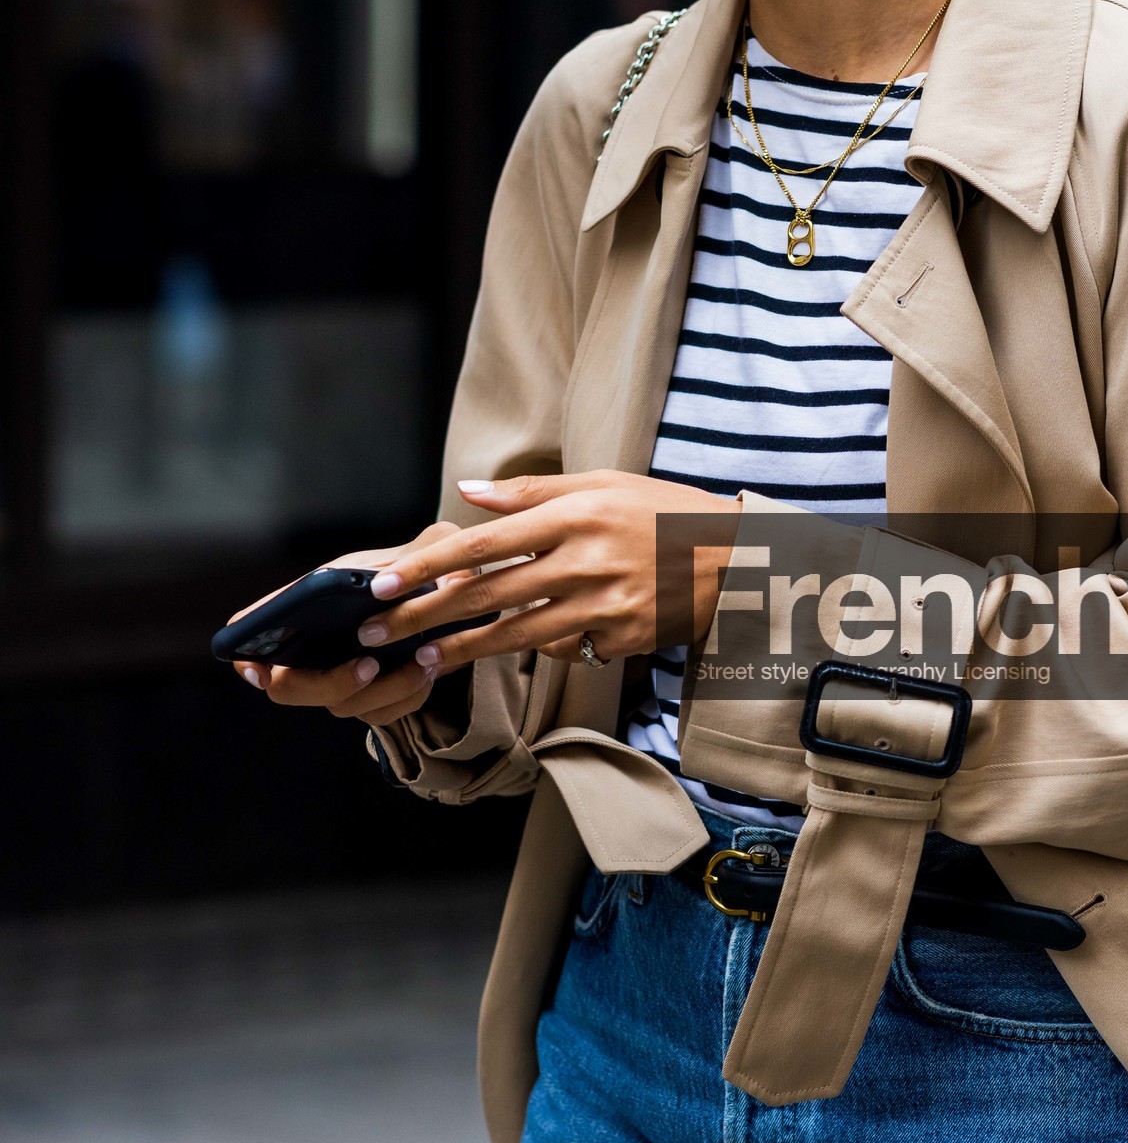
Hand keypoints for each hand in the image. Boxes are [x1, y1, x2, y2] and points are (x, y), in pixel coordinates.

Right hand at [228, 523, 462, 729]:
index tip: (260, 671)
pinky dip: (406, 698)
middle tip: (370, 665)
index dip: (245, 657)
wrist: (447, 596)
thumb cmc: (411, 574)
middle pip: (290, 688)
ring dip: (384, 691)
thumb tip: (383, 583)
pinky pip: (379, 715)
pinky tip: (428, 671)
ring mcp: (338, 680)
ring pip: (342, 707)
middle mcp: (311, 650)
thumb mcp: (406, 559)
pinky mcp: (370, 700)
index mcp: (304, 609)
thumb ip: (398, 563)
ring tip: (421, 663)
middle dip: (329, 683)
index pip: (252, 633)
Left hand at [346, 471, 737, 676]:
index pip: (484, 542)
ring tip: (423, 658)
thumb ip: (533, 492)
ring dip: (464, 649)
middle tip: (377, 630)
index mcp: (575, 515)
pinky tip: (515, 646)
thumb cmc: (662, 513)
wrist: (734, 558)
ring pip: (516, 634)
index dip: (429, 565)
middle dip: (425, 615)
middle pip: (488, 593)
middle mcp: (585, 560)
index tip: (385, 581)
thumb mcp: (602, 484)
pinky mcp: (621, 638)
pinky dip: (536, 648)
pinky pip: (563, 650)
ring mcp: (604, 605)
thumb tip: (469, 492)